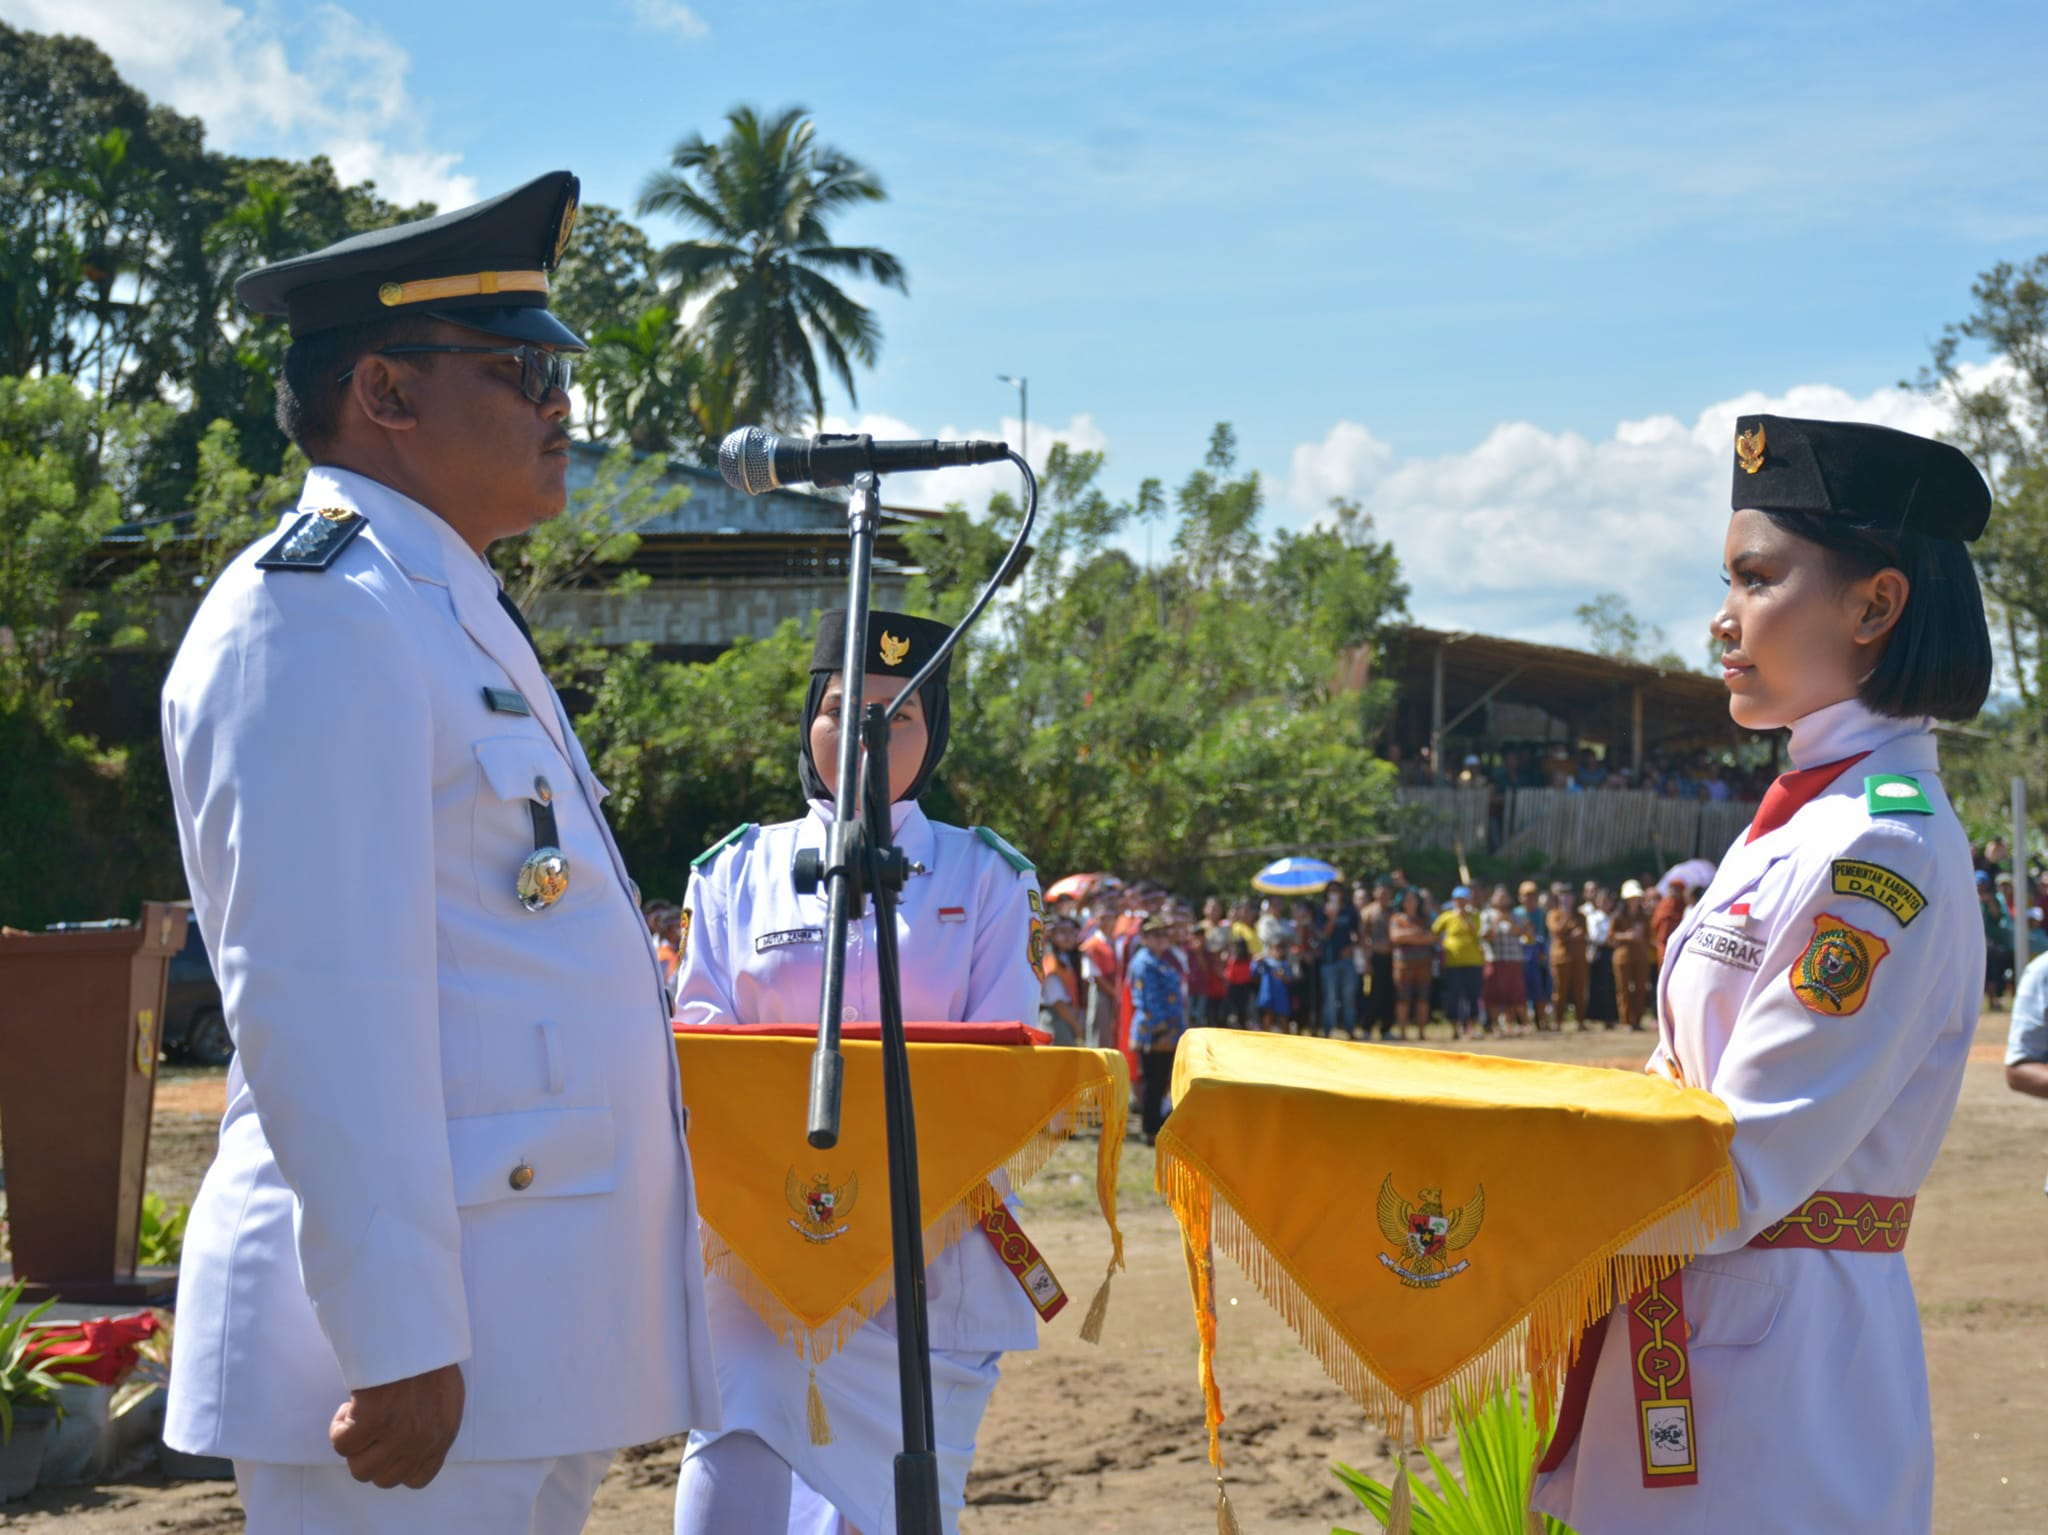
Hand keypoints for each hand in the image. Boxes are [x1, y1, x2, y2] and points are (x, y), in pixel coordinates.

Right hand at [329, 1363, 465, 1487]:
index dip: (395, 1465)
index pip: (417, 1479)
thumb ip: (431, 1430)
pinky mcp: (374, 1420)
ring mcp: (399, 1432)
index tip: (385, 1445)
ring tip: (362, 1413)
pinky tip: (351, 1404)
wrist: (414, 1329)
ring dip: (354, 1444)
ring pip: (360, 1469)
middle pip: (383, 1479)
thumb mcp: (445, 1399)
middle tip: (370, 1426)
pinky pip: (342, 1444)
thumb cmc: (426, 1358)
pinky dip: (339, 1426)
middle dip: (370, 1455)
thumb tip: (408, 1453)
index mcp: (443, 1434)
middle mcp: (423, 1440)